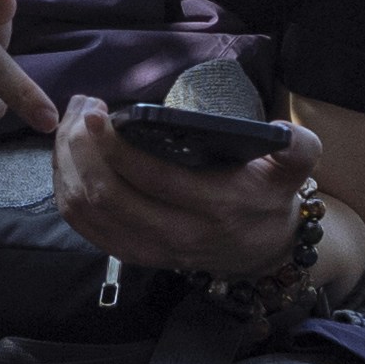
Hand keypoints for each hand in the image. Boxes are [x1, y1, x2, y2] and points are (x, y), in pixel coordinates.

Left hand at [54, 99, 312, 279]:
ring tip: (71, 127)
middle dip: (82, 148)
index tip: (97, 112)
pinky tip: (67, 160)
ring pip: (88, 211)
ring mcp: (151, 249)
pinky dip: (66, 190)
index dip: (116, 146)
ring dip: (69, 166)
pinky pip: (84, 227)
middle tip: (81, 110)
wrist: (262, 252)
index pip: (153, 178)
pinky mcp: (132, 254)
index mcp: (216, 206)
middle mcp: (179, 234)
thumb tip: (283, 131)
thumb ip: (298, 148)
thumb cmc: (268, 199)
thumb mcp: (293, 171)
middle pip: (108, 195)